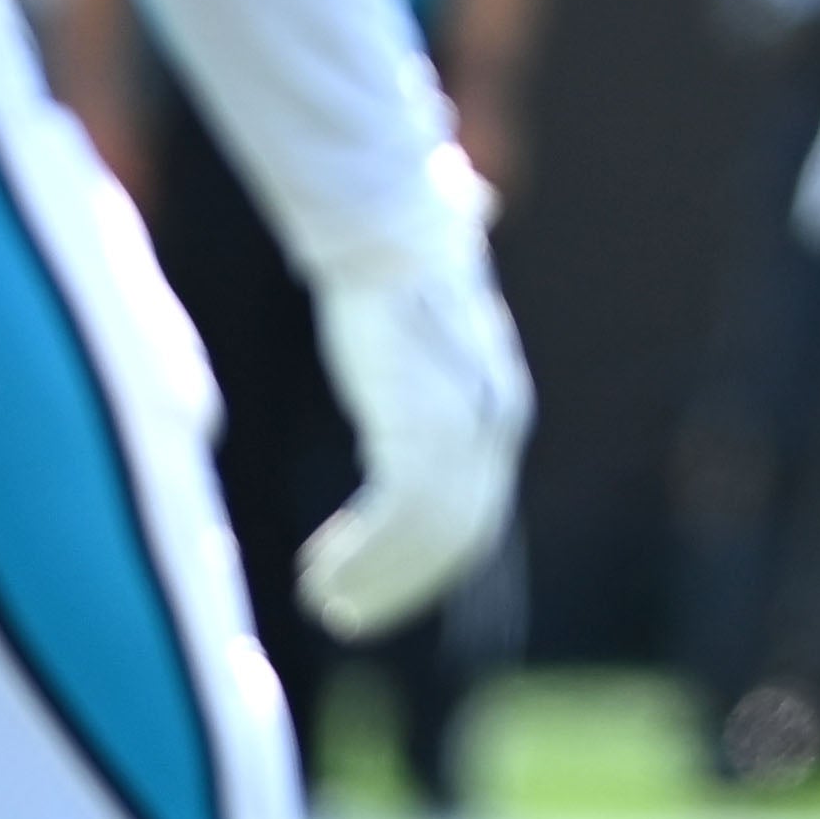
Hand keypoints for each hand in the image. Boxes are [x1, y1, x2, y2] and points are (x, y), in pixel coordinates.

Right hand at [298, 208, 529, 641]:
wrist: (387, 229)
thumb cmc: (404, 254)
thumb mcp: (436, 306)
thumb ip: (442, 312)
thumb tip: (477, 205)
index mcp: (499, 407)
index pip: (478, 513)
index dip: (427, 562)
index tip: (376, 587)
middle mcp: (495, 424)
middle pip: (459, 537)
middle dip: (402, 585)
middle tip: (344, 613)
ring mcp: (464, 428)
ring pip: (426, 538)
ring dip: (374, 579)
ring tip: (324, 599)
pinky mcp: (422, 425)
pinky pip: (397, 517)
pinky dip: (363, 555)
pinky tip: (320, 570)